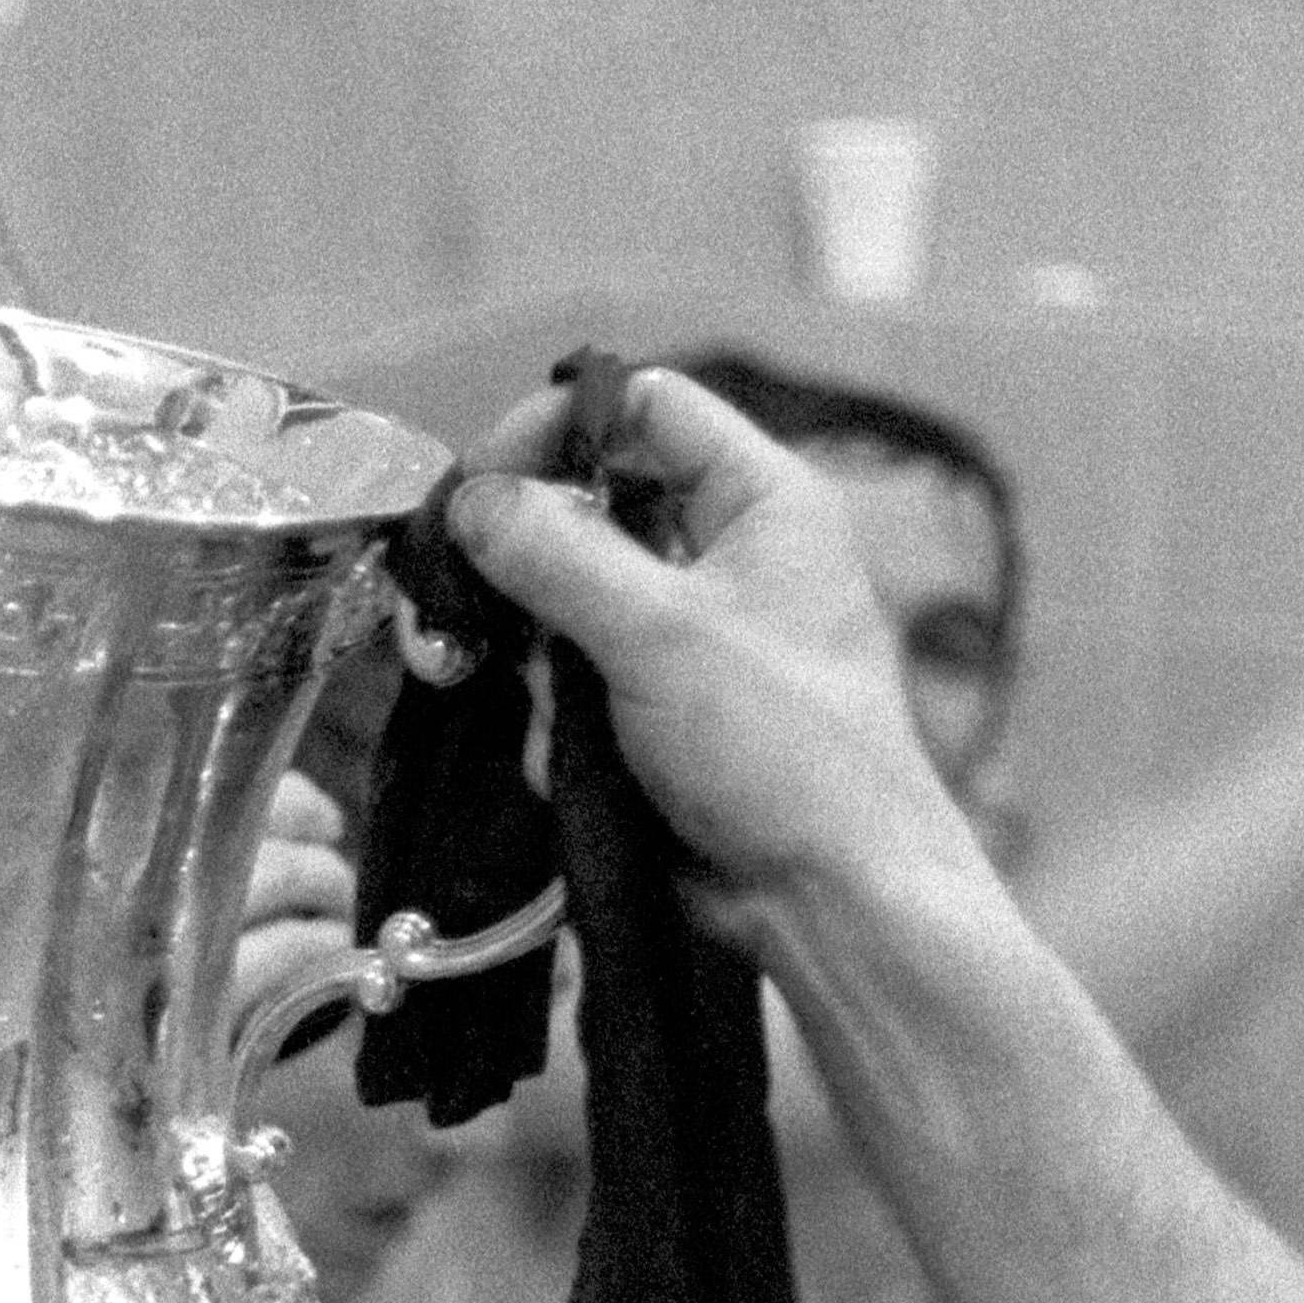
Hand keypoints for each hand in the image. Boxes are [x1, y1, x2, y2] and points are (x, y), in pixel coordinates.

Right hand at [444, 371, 988, 977]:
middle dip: (533, 572)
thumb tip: (472, 500)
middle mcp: (730, 555)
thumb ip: (556, 553)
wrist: (831, 896)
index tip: (481, 480)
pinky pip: (580, 684)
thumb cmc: (784, 747)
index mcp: (762, 501)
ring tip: (558, 723)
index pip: (645, 407)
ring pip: (570, 608)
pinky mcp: (665, 710)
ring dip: (546, 665)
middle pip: (592, 510)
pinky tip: (576, 767)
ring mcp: (694, 636)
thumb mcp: (658, 632)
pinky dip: (563, 723)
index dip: (560, 427)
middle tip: (479, 610)